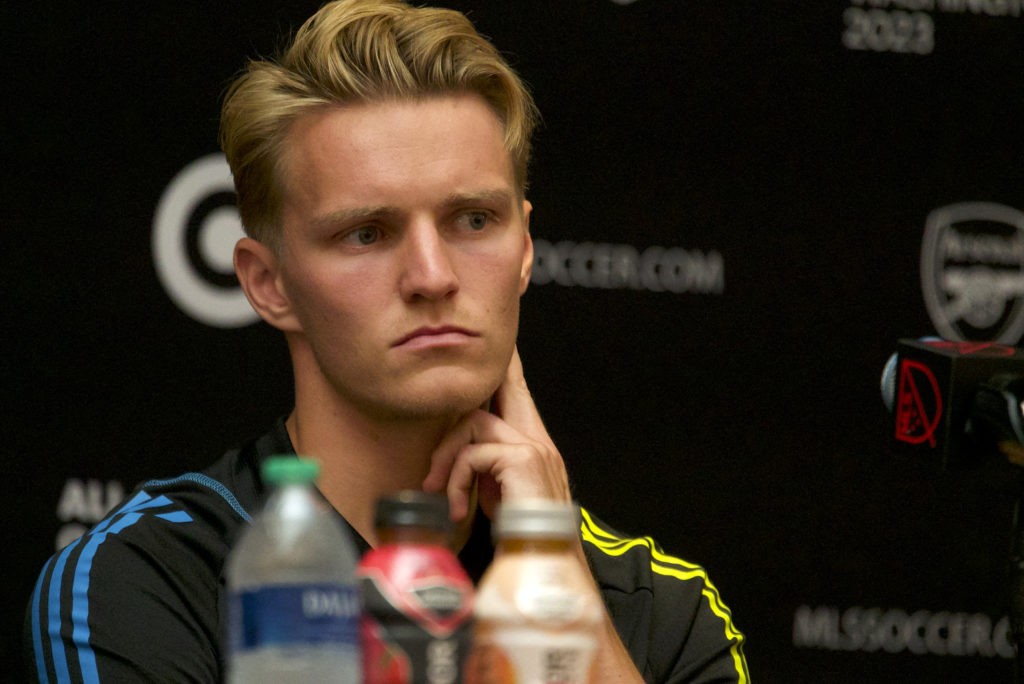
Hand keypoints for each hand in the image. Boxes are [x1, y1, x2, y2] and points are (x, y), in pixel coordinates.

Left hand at [422, 347, 570, 520]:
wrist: (547, 560)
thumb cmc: (522, 535)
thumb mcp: (498, 495)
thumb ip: (486, 469)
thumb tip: (457, 462)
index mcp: (535, 446)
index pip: (520, 395)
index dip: (510, 368)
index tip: (506, 344)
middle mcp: (539, 440)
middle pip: (506, 390)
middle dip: (492, 375)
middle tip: (476, 375)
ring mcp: (534, 447)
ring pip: (476, 422)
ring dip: (447, 456)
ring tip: (436, 489)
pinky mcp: (523, 459)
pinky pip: (474, 454)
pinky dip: (456, 480)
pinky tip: (456, 508)